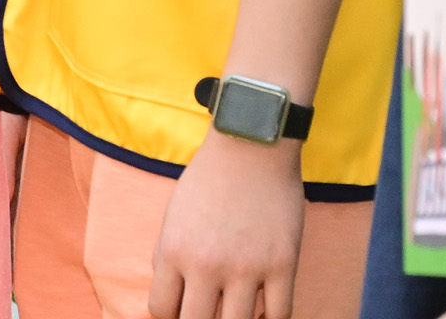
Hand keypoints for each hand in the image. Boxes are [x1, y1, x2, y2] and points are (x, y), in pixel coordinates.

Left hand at [151, 129, 305, 318]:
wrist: (251, 144)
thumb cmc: (209, 177)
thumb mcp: (173, 215)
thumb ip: (169, 256)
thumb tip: (171, 296)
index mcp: (173, 250)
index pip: (161, 310)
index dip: (171, 315)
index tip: (182, 309)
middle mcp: (206, 264)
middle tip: (211, 308)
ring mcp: (246, 267)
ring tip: (238, 307)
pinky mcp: (283, 264)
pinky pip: (280, 315)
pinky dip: (271, 317)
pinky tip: (265, 305)